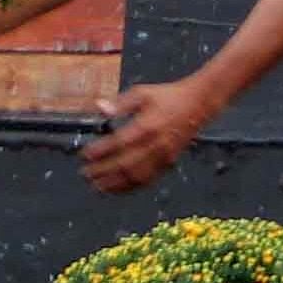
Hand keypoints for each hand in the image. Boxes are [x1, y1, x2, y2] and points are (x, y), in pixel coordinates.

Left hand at [82, 79, 214, 193]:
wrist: (198, 104)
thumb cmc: (168, 97)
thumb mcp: (142, 93)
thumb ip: (120, 103)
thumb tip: (99, 107)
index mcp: (147, 126)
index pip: (119, 143)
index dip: (100, 151)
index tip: (84, 155)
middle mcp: (155, 144)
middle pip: (125, 164)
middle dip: (103, 171)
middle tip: (85, 174)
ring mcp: (163, 156)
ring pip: (136, 176)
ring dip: (115, 184)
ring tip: (97, 186)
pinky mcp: (169, 163)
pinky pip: (148, 179)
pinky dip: (131, 186)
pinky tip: (118, 189)